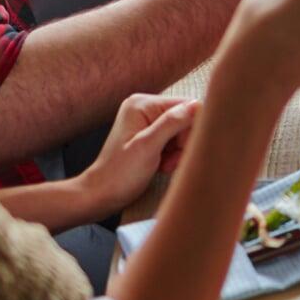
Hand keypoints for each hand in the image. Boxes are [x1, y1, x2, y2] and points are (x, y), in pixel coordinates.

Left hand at [78, 94, 200, 214]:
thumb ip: (172, 123)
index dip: (190, 129)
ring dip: (179, 151)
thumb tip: (198, 105)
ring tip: (164, 165)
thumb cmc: (119, 174)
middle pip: (185, 119)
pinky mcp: (149, 135)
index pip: (185, 106)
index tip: (182, 150)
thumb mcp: (148, 147)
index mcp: (142, 104)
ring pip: (182, 132)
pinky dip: (173, 155)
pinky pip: (174, 140)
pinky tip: (162, 165)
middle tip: (170, 160)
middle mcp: (145, 107)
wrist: (102, 195)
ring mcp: (146, 121)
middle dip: (183, 142)